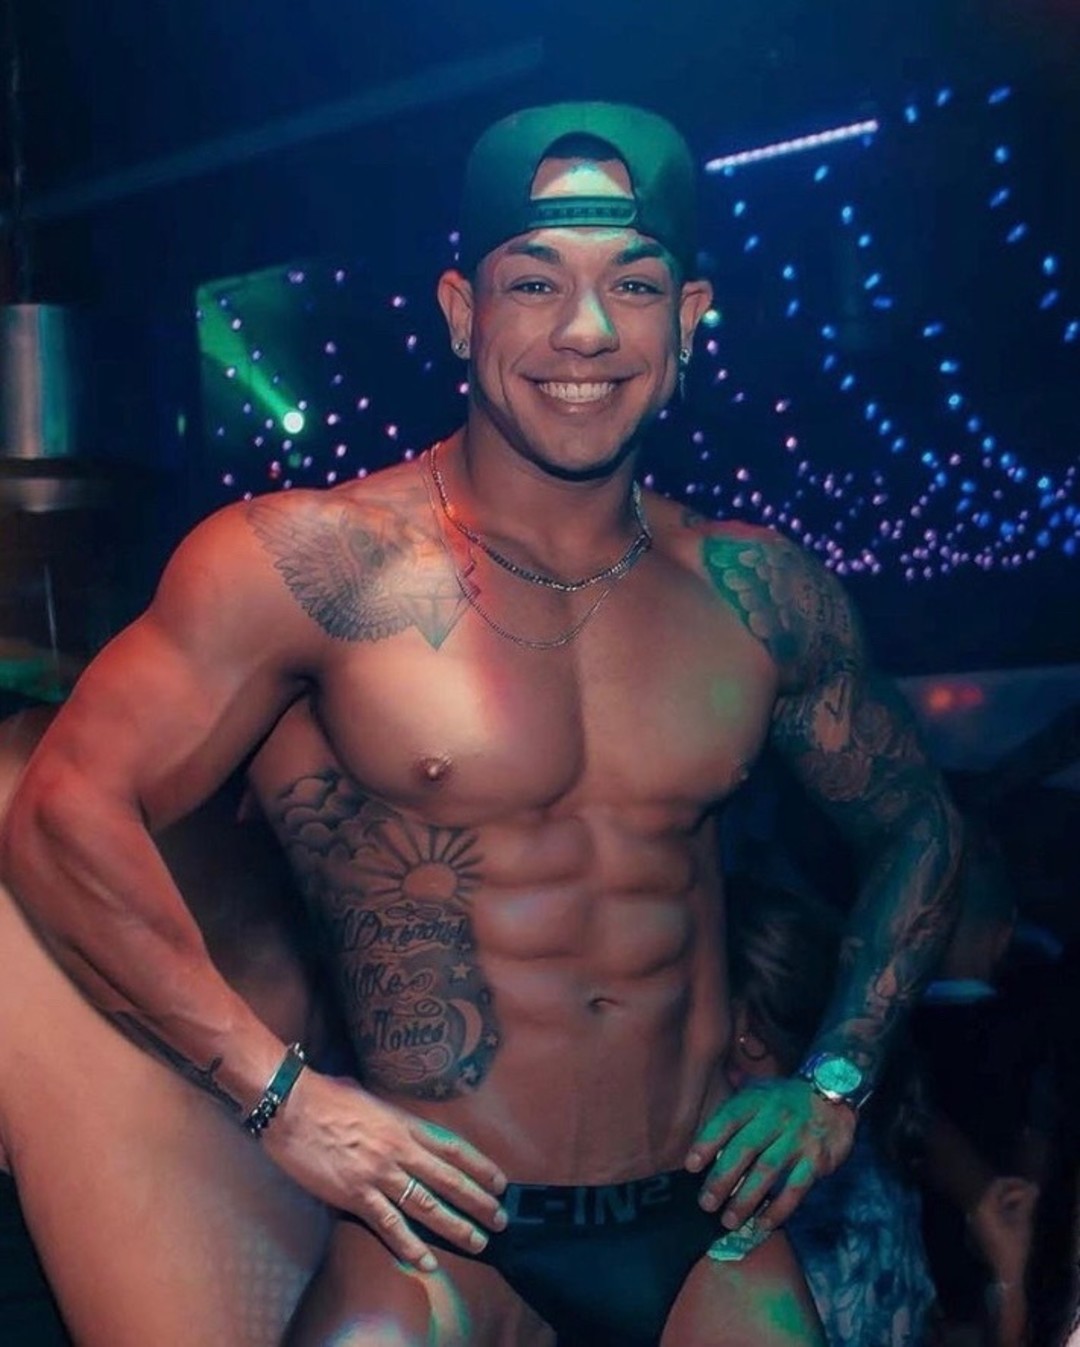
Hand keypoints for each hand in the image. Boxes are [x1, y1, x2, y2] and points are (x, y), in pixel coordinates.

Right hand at [263, 1069, 507, 1270]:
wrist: (292, 1105)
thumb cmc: (326, 1095)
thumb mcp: (370, 1099)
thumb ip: (391, 1117)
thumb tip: (399, 1125)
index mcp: (404, 1123)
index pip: (452, 1147)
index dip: (479, 1166)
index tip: (499, 1181)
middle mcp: (399, 1149)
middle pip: (448, 1179)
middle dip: (477, 1201)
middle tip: (499, 1219)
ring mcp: (378, 1173)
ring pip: (426, 1205)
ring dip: (455, 1226)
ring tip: (477, 1241)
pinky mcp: (355, 1194)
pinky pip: (388, 1224)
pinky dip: (409, 1245)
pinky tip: (426, 1260)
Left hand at [685, 1076, 855, 1232]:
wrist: (833, 1098)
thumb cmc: (785, 1100)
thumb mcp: (759, 1090)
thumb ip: (733, 1103)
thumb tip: (702, 1119)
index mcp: (756, 1100)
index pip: (727, 1120)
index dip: (707, 1142)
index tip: (691, 1166)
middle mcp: (775, 1117)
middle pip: (744, 1149)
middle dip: (722, 1179)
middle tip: (706, 1204)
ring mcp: (797, 1138)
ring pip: (767, 1171)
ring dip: (746, 1198)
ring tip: (728, 1220)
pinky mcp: (817, 1159)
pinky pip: (796, 1187)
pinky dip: (779, 1208)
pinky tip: (763, 1223)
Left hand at [966, 1175, 1038, 1285]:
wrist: (1006, 1273)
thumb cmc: (1014, 1246)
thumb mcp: (1022, 1222)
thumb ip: (1027, 1202)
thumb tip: (1034, 1187)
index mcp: (984, 1206)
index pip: (998, 1185)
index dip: (1015, 1182)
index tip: (1030, 1185)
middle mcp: (976, 1210)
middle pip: (996, 1194)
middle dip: (1015, 1193)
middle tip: (1032, 1196)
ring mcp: (976, 1221)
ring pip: (995, 1205)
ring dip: (1011, 1203)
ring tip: (1028, 1206)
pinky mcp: (980, 1230)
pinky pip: (992, 1214)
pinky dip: (1005, 1212)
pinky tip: (1018, 1216)